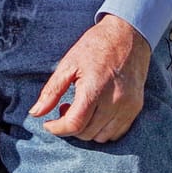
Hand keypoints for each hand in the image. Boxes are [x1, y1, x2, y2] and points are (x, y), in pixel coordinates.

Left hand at [30, 14, 152, 141]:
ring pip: (102, 137)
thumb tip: (35, 113)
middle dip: (70, 127)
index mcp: (95, 89)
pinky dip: (103, 129)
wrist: (128, 36)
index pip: (75, 124)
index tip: (48, 124)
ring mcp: (128, 107)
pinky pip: (118, 132)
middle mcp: (115, 101)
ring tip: (81, 109)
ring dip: (87, 130)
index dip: (57, 129)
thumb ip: (52, 91)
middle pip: (87, 133)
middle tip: (65, 108)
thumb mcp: (68, 64)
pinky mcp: (136, 108)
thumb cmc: (95, 47)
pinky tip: (96, 112)